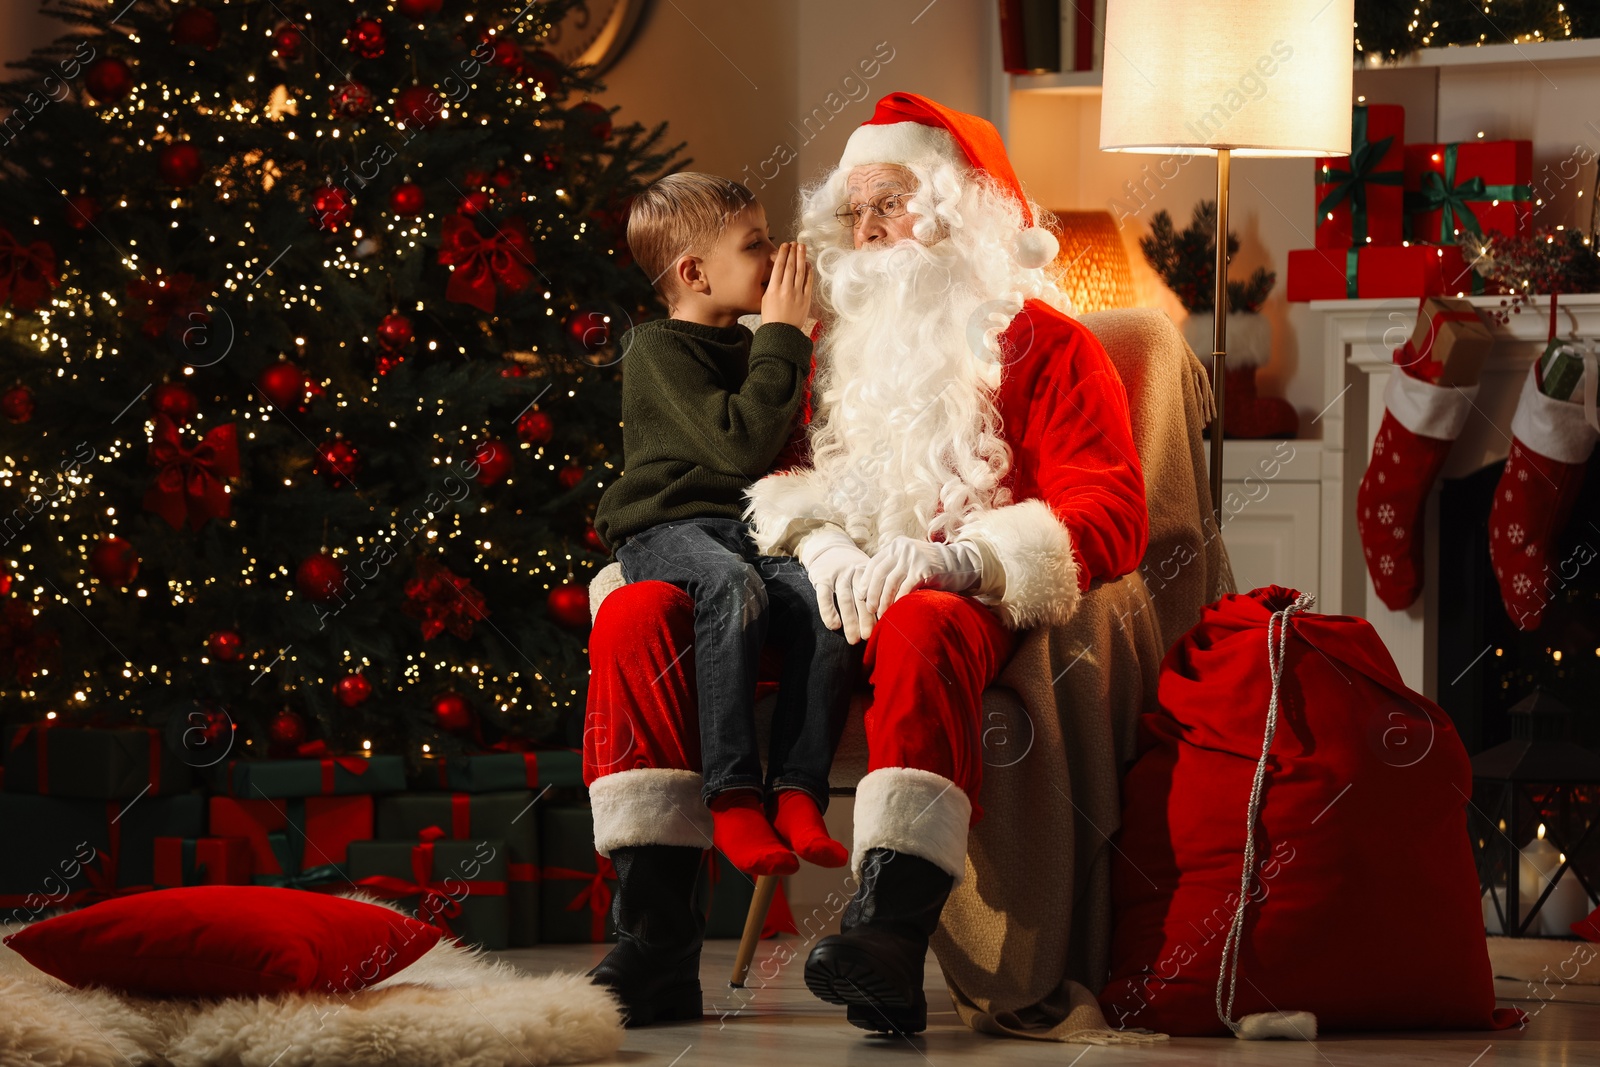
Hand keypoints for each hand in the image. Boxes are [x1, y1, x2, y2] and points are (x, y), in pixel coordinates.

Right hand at [761, 242, 812, 328]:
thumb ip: (771, 285)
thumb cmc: (771, 317)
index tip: (784, 245)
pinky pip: (808, 282)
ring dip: (801, 257)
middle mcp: (785, 290)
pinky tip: (808, 263)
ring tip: (802, 247)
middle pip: (790, 266)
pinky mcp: (805, 299)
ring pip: (800, 271)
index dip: (783, 254)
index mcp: (773, 289)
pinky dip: (809, 271)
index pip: (779, 266)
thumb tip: (777, 271)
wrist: (781, 333)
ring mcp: (797, 294)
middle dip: (793, 252)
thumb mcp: (765, 299)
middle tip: (794, 243)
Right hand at [796, 524, 875, 643]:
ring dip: (850, 621)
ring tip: (854, 640)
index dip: (881, 611)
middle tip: (870, 638)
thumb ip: (877, 587)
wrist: (828, 545)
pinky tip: (834, 626)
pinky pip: (824, 596)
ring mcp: (838, 575)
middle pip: (862, 599)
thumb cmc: (851, 567)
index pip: (876, 594)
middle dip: (867, 620)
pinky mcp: (821, 577)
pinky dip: (829, 611)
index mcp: (868, 573)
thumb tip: (895, 613)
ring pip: (845, 599)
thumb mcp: (866, 571)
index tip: (885, 628)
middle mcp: (854, 573)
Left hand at [861, 536, 983, 618]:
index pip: (874, 564)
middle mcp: (903, 548)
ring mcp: (914, 557)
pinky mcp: (924, 568)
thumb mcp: (909, 563)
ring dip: (884, 601)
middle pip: (880, 574)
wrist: (961, 565)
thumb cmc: (931, 569)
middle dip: (872, 594)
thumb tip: (869, 590)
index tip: (861, 597)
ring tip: (882, 613)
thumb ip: (893, 569)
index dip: (865, 582)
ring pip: (891, 582)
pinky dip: (899, 601)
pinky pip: (906, 588)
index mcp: (896, 545)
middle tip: (870, 610)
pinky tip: (897, 610)